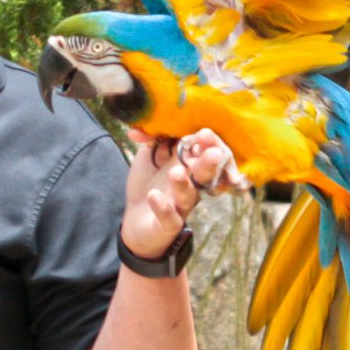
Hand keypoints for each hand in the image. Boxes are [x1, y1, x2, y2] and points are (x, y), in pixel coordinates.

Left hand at [120, 128, 248, 259]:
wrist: (136, 222)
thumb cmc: (148, 185)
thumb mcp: (148, 157)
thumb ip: (152, 139)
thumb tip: (142, 125)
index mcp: (188, 165)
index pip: (203, 152)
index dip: (207, 144)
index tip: (205, 133)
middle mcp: (190, 185)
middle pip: (204, 174)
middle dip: (209, 162)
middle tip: (213, 152)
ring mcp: (180, 205)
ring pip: (188, 195)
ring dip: (183, 184)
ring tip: (176, 172)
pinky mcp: (169, 224)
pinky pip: (169, 217)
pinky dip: (161, 207)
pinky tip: (153, 195)